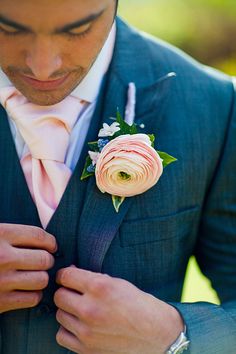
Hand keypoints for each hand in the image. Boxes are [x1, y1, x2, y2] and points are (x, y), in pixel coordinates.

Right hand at [0, 223, 56, 312]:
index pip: (39, 236)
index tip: (51, 246)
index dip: (50, 241)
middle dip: (47, 260)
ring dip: (41, 278)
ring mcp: (1, 281)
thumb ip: (12, 234)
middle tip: (42, 261)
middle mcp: (3, 257)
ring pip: (41, 279)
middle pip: (44, 259)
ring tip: (34, 275)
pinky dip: (34, 295)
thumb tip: (44, 240)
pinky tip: (26, 290)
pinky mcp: (0, 302)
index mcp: (0, 234)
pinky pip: (33, 298)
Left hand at [54, 267, 183, 353]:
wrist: (156, 334)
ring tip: (81, 310)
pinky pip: (62, 335)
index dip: (65, 275)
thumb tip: (70, 273)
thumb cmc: (139, 305)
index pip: (65, 277)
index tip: (67, 277)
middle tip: (75, 293)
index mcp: (100, 287)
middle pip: (59, 296)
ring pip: (60, 315)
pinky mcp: (86, 349)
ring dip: (68, 311)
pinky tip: (79, 326)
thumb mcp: (118, 283)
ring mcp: (87, 331)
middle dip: (66, 292)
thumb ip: (93, 278)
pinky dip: (68, 330)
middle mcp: (90, 309)